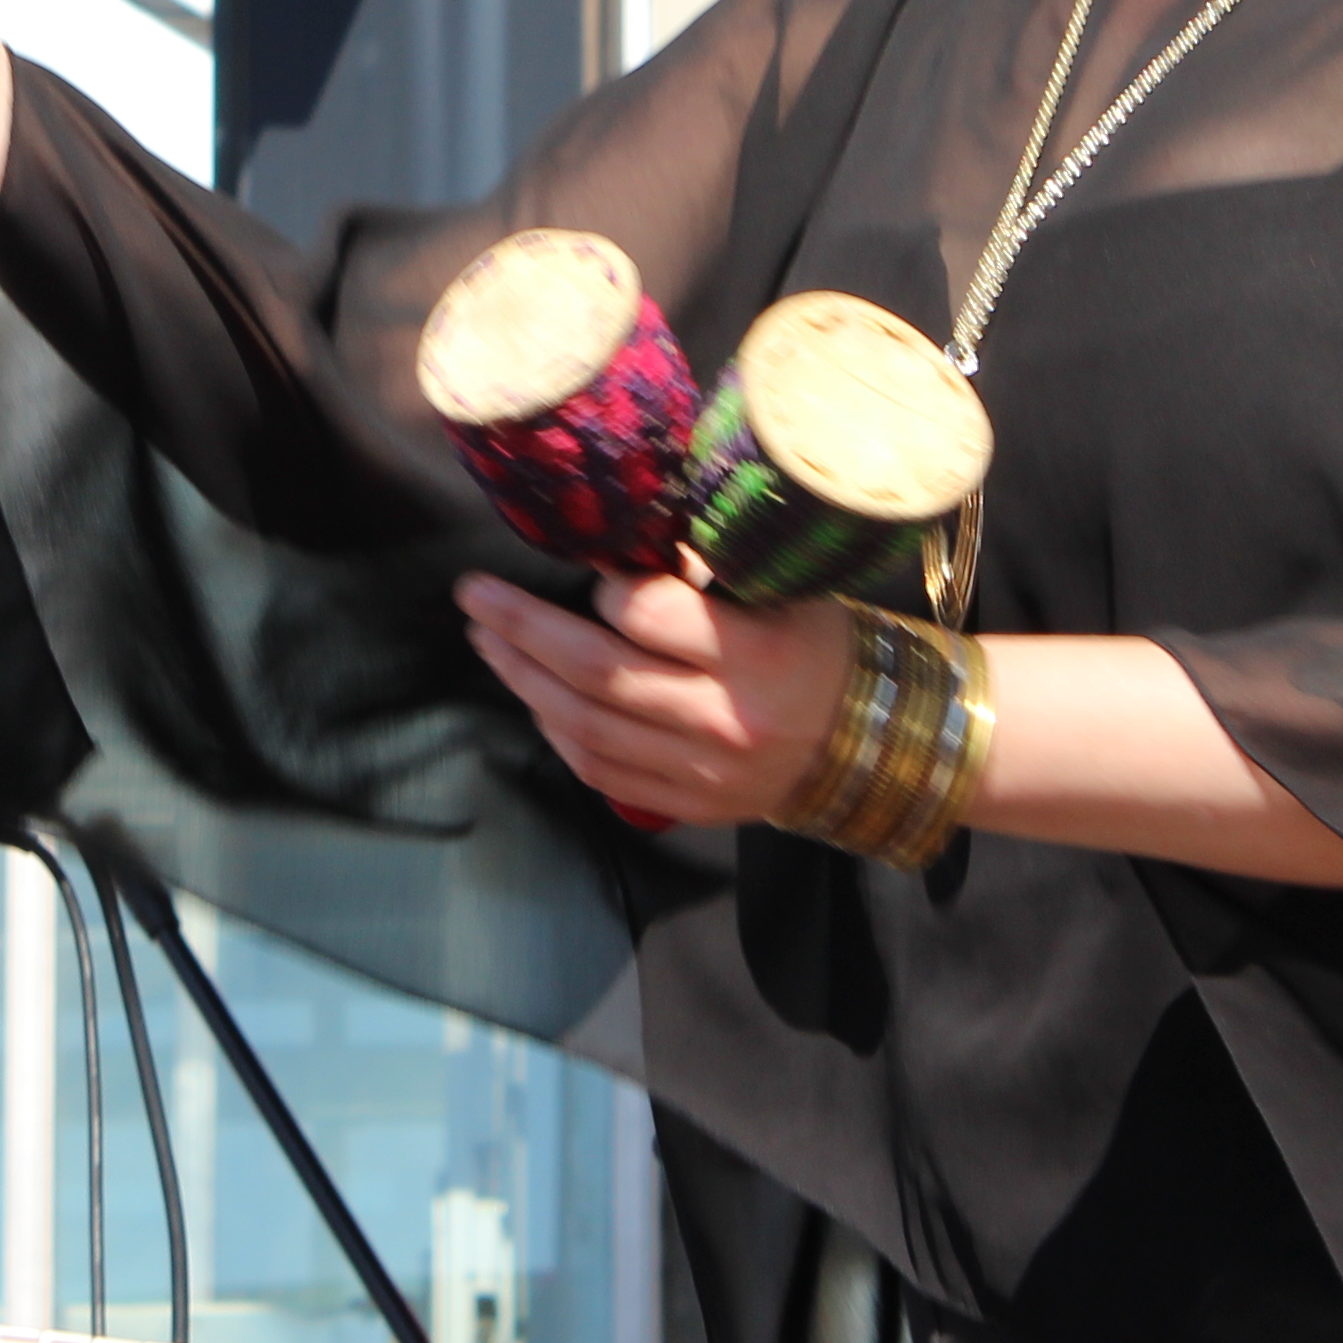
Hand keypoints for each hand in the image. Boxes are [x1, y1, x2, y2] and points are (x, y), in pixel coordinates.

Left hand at [457, 569, 849, 827]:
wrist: (867, 746)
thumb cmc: (818, 649)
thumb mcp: (784, 592)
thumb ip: (706, 571)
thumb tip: (622, 537)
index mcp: (755, 654)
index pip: (649, 616)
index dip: (604, 587)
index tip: (586, 568)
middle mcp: (723, 717)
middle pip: (597, 673)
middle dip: (522, 629)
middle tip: (475, 596)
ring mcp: (703, 770)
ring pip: (586, 726)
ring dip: (524, 680)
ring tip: (487, 640)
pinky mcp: (690, 804)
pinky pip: (602, 773)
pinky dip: (558, 733)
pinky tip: (533, 697)